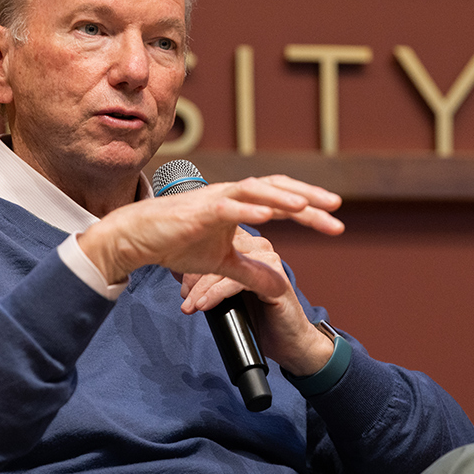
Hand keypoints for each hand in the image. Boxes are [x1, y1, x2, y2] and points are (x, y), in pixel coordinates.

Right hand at [77, 174, 342, 302]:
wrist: (137, 239)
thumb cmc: (175, 242)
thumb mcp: (222, 263)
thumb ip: (251, 272)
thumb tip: (280, 284)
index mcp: (239, 204)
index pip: (282, 201)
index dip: (310, 211)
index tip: (336, 224)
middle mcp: (231, 195)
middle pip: (277, 188)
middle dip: (308, 197)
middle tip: (337, 208)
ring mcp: (215, 199)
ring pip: (255, 191)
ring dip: (282, 197)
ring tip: (308, 207)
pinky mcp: (198, 210)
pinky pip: (227, 206)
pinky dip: (249, 209)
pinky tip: (269, 215)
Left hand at [179, 228, 335, 375]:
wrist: (290, 343)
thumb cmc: (260, 319)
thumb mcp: (229, 296)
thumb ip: (211, 281)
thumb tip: (180, 273)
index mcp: (250, 247)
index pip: (216, 242)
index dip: (194, 260)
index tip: (179, 282)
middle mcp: (261, 249)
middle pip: (218, 252)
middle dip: (195, 275)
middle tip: (183, 296)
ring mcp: (269, 263)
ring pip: (225, 266)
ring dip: (202, 287)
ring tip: (189, 305)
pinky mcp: (274, 281)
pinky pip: (237, 282)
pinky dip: (216, 294)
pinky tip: (203, 305)